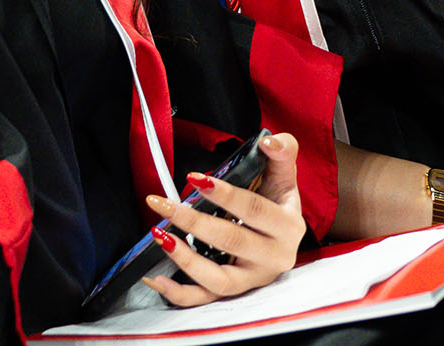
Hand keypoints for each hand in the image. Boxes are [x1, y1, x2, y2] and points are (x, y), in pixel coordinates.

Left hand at [143, 132, 305, 306]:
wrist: (281, 234)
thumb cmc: (276, 201)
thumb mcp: (284, 174)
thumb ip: (283, 151)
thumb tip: (269, 143)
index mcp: (288, 227)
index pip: (254, 210)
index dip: (224, 194)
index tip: (194, 178)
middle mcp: (274, 258)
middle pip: (232, 241)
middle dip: (194, 222)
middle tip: (164, 204)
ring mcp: (252, 279)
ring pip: (219, 278)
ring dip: (186, 259)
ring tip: (161, 236)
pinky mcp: (234, 293)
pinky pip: (204, 299)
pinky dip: (178, 293)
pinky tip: (155, 279)